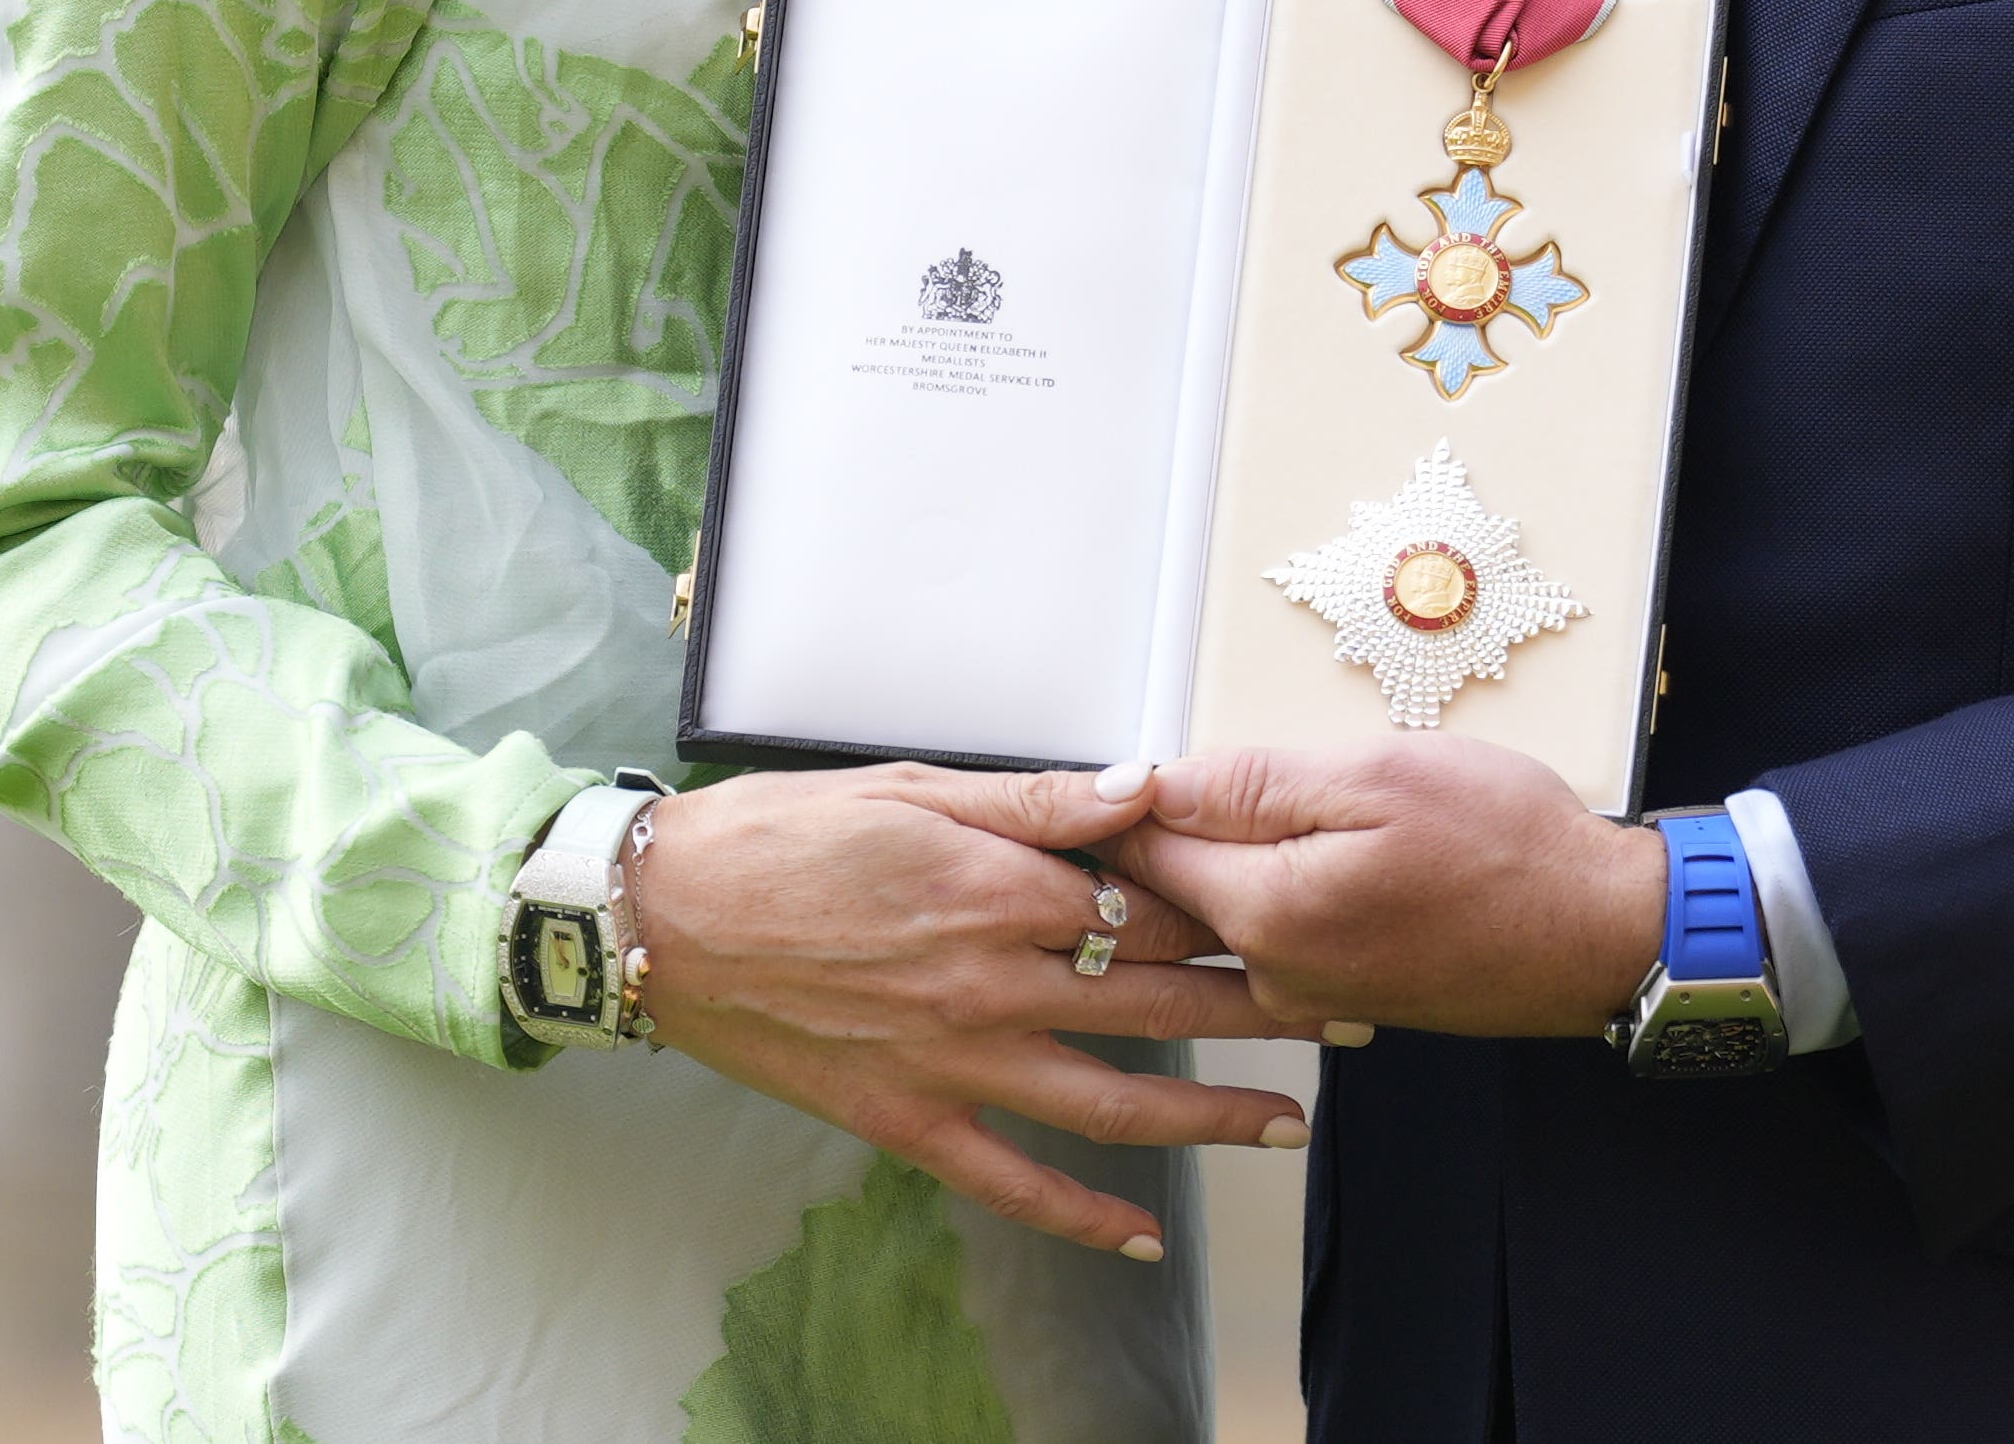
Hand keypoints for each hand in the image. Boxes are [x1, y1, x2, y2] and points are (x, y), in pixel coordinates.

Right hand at [629, 761, 1299, 1257]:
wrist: (664, 919)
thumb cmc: (784, 834)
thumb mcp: (915, 786)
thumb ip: (1038, 799)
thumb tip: (1145, 783)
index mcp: (1001, 886)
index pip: (1154, 901)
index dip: (1240, 908)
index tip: (1310, 912)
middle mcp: (992, 980)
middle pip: (1159, 998)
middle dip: (1265, 1008)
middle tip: (1349, 1016)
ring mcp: (953, 1059)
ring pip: (1113, 1099)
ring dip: (1211, 1115)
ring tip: (1292, 1123)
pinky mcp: (908, 1120)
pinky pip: (1013, 1180)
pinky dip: (1084, 1214)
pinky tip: (1148, 1231)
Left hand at [1106, 740, 1662, 1039]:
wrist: (1600, 934)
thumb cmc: (1510, 849)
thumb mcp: (1378, 775)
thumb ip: (1254, 781)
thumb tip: (1154, 782)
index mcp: (1266, 913)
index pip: (1140, 850)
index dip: (1120, 793)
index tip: (1112, 759)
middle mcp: (1271, 971)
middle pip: (1171, 889)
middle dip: (1159, 828)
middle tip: (1177, 776)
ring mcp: (1306, 993)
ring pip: (1223, 910)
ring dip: (1218, 859)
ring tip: (1251, 804)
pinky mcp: (1342, 995)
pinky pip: (1274, 934)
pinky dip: (1270, 889)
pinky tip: (1309, 851)